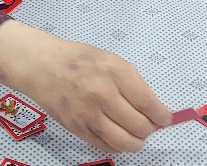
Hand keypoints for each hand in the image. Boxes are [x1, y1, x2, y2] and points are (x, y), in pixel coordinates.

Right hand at [0, 21, 171, 151]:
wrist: (41, 66)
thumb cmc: (77, 60)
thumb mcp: (111, 60)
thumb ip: (133, 83)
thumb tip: (153, 108)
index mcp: (115, 72)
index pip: (148, 103)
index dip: (161, 115)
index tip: (165, 118)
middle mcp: (102, 94)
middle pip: (139, 125)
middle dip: (149, 129)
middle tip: (150, 125)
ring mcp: (88, 114)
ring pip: (123, 141)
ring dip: (136, 142)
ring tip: (137, 136)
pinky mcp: (77, 128)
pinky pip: (105, 146)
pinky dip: (117, 145)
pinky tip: (119, 137)